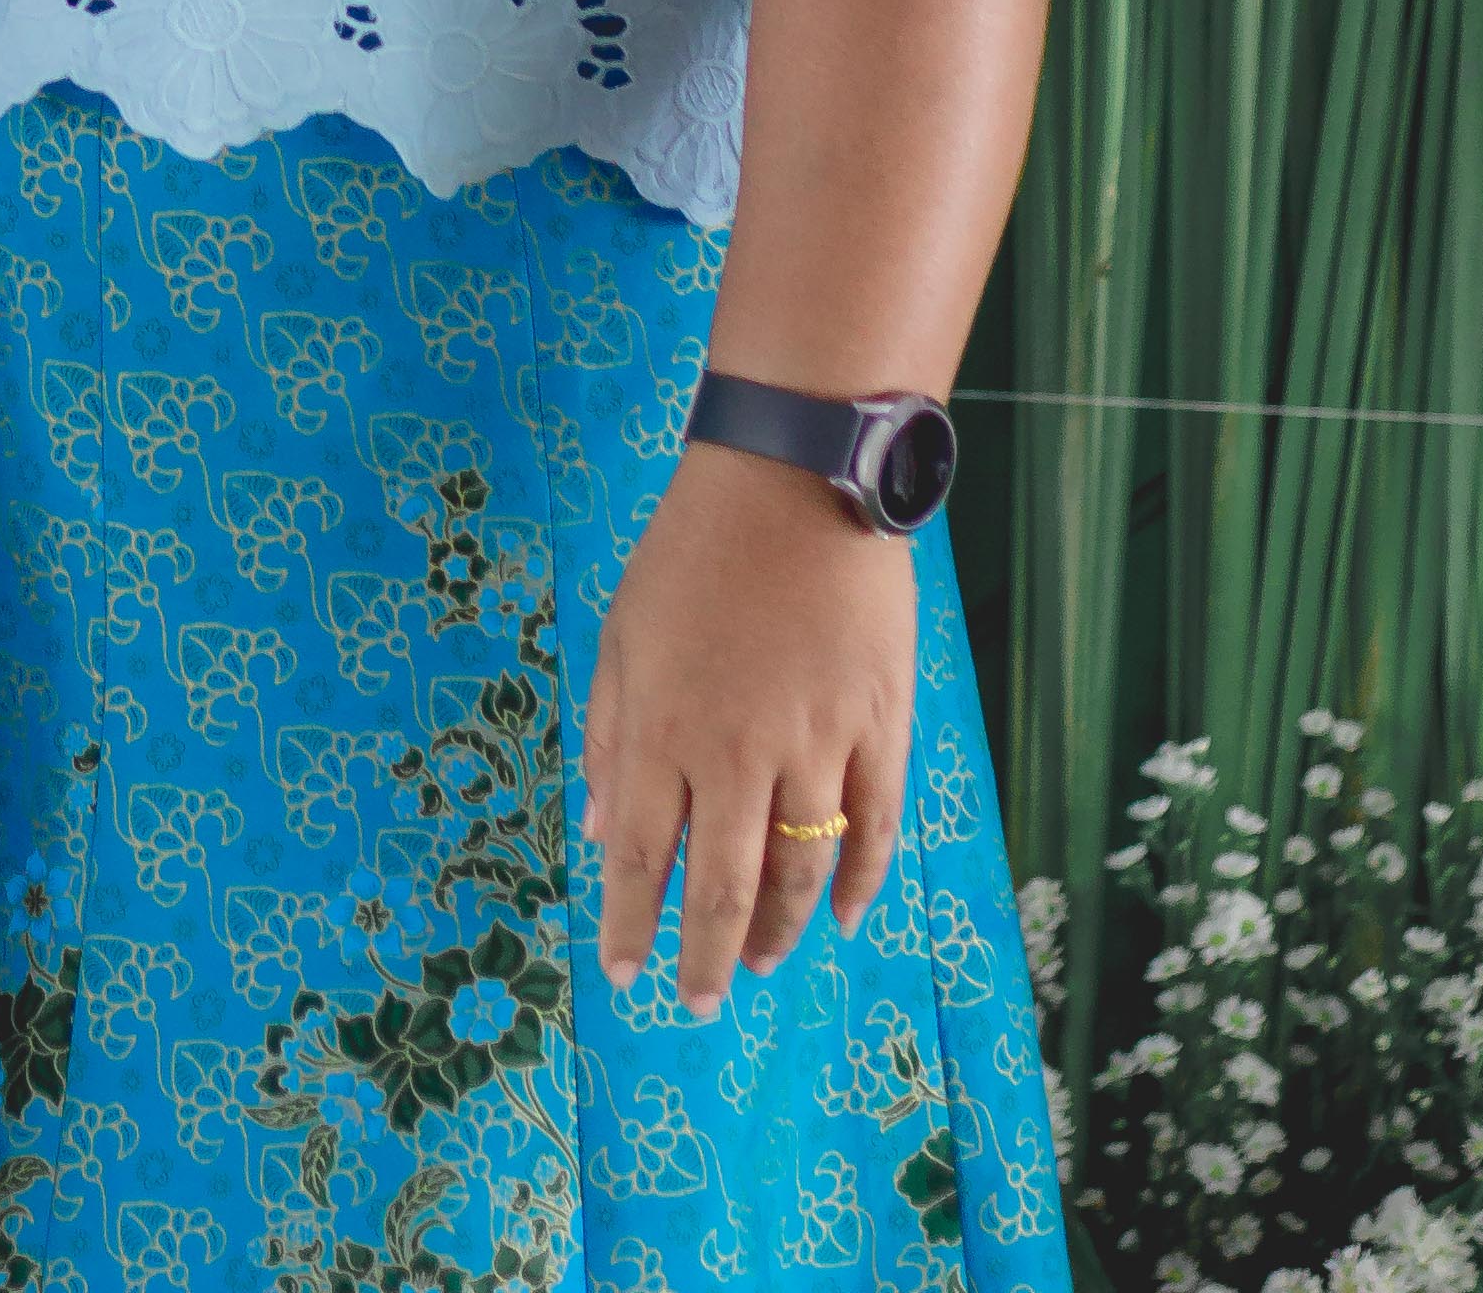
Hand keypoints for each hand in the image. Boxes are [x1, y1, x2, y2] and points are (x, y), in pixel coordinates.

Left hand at [582, 442, 911, 1014]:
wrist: (794, 481)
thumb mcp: (624, 633)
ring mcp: (817, 745)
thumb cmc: (692, 552)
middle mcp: (739, 754)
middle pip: (723, 887)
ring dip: (779, 929)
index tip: (622, 977)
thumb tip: (604, 831)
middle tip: (697, 1002)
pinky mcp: (879, 728)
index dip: (632, 924)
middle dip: (705, 956)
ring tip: (758, 961)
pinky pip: (875, 828)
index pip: (643, 857)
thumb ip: (613, 736)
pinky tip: (847, 917)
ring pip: (801, 872)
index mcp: (666, 730)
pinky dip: (863, 883)